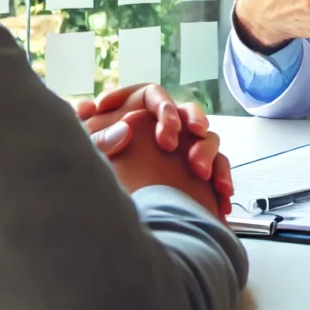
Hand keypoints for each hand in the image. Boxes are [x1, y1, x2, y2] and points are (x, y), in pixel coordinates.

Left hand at [77, 84, 233, 214]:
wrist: (101, 214)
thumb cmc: (88, 173)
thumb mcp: (88, 156)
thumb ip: (100, 139)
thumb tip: (125, 129)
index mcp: (133, 112)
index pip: (154, 95)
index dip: (163, 108)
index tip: (167, 129)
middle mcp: (161, 127)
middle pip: (186, 112)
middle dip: (193, 122)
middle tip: (193, 135)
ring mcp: (181, 149)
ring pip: (206, 138)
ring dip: (207, 151)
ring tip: (201, 172)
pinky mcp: (195, 172)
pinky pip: (216, 169)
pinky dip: (221, 180)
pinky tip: (221, 195)